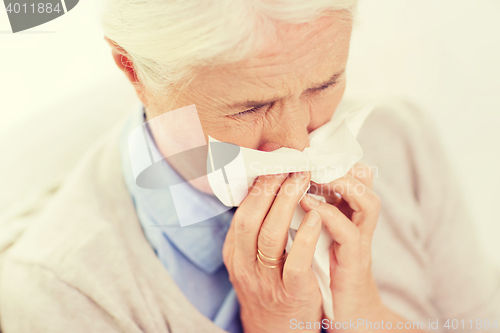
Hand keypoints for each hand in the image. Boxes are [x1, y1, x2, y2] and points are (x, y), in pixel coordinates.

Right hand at [223, 172, 322, 332]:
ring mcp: (266, 281)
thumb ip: (256, 229)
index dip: (258, 184)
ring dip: (288, 202)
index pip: (241, 211)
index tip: (275, 160)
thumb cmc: (270, 286)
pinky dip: (306, 236)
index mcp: (234, 252)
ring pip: (270, 236)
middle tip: (291, 162)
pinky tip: (318, 215)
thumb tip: (267, 188)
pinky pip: (295, 262)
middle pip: (251, 218)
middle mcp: (244, 265)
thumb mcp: (252, 259)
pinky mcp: (291, 294)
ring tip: (304, 179)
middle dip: (270, 186)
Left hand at [301, 163, 383, 330]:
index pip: (353, 176)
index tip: (306, 146)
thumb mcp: (317, 235)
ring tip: (310, 174)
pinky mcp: (354, 264)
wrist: (347, 314)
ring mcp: (360, 243)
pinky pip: (349, 234)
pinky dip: (329, 216)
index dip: (336, 157)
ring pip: (367, 202)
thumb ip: (309, 211)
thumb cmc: (327, 272)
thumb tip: (286, 188)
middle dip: (340, 163)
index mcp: (349, 214)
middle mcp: (359, 224)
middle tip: (309, 154)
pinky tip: (307, 205)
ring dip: (341, 183)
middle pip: (366, 182)